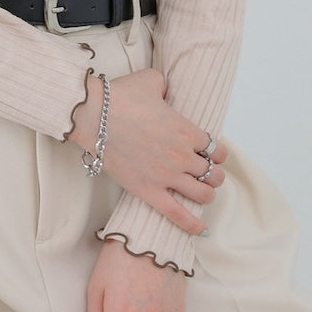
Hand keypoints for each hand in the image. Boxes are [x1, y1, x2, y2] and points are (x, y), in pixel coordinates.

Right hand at [69, 68, 227, 235]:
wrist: (94, 115)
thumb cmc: (120, 96)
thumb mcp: (151, 80)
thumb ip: (166, 86)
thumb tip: (165, 91)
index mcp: (187, 130)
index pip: (217, 149)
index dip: (218, 153)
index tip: (211, 154)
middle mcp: (182, 156)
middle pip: (213, 174)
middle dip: (213, 174)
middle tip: (206, 173)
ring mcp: (167, 176)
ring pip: (202, 195)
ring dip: (207, 195)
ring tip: (201, 192)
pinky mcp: (149, 191)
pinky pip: (177, 215)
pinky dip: (192, 225)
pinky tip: (201, 230)